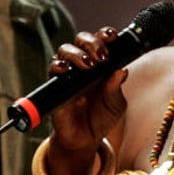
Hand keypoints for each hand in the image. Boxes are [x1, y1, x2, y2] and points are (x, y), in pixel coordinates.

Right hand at [47, 26, 128, 149]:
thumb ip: (116, 88)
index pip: (101, 41)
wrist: (85, 139)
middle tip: (101, 56)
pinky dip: (58, 65)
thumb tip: (121, 71)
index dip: (105, 35)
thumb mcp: (116, 105)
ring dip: (77, 53)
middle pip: (81, 39)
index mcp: (100, 64)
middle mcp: (83, 65)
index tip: (112, 36)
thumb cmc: (101, 118)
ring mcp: (68, 74)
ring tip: (88, 65)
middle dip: (91, 42)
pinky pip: (53, 69)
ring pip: (65, 50)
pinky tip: (66, 69)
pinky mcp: (56, 86)